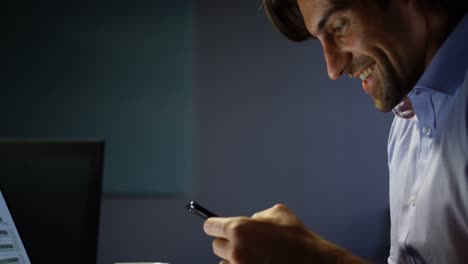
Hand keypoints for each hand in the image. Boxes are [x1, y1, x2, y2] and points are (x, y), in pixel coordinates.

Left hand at [203, 204, 366, 263]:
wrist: (312, 262)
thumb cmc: (297, 239)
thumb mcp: (278, 213)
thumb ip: (258, 215)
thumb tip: (251, 220)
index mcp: (239, 228)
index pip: (210, 226)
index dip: (215, 225)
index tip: (216, 227)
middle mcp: (235, 249)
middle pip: (216, 245)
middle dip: (228, 242)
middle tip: (244, 242)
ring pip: (224, 262)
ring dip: (234, 258)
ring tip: (254, 256)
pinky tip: (257, 263)